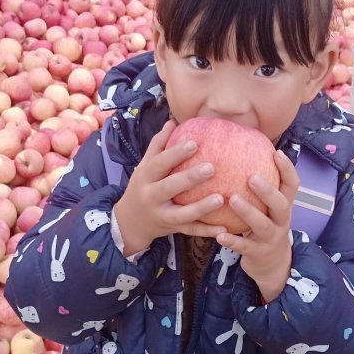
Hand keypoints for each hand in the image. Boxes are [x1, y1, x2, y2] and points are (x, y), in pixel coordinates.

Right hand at [114, 120, 226, 255]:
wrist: (129, 222)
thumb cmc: (142, 187)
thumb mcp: (144, 166)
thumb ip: (158, 145)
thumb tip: (172, 121)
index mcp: (145, 177)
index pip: (160, 163)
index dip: (175, 153)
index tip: (195, 143)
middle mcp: (151, 197)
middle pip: (169, 187)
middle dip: (189, 178)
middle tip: (211, 167)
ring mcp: (162, 215)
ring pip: (181, 214)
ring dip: (201, 207)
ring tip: (220, 198)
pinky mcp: (172, 230)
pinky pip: (191, 231)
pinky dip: (207, 231)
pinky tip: (223, 229)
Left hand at [216, 149, 299, 301]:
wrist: (272, 265)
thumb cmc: (264, 225)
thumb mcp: (268, 208)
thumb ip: (259, 187)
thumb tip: (239, 151)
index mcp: (284, 206)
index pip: (292, 185)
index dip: (287, 169)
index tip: (276, 152)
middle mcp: (281, 221)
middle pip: (281, 205)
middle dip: (268, 191)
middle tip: (251, 177)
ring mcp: (271, 238)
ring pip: (263, 225)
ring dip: (248, 212)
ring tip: (232, 199)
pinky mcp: (258, 254)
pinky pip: (245, 247)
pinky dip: (232, 241)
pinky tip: (219, 235)